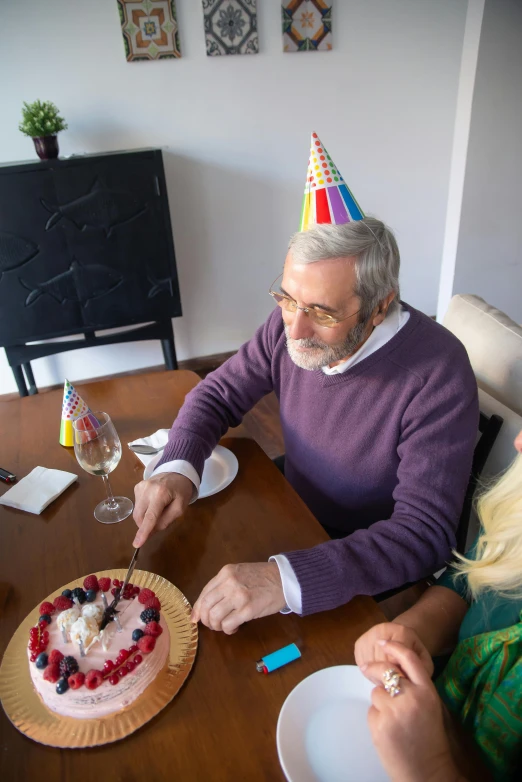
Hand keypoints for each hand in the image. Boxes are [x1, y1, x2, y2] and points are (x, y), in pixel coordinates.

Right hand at [132, 473, 193, 546]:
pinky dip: (144, 509)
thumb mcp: (180, 508)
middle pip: (140, 517)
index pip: (150, 517)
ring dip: (145, 517)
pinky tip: (153, 503)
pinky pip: (137, 505)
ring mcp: (140, 487)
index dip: (143, 532)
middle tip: (159, 521)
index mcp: (160, 494)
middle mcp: (147, 489)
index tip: (137, 544)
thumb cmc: (181, 491)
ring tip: (158, 509)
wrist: (177, 472)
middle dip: (146, 525)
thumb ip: (166, 521)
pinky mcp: (137, 487)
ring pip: (137, 512)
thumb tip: (151, 531)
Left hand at [191, 562, 286, 633]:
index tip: (196, 618)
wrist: (284, 579)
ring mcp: (239, 596)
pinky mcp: (248, 609)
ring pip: (215, 617)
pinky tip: (235, 627)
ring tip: (225, 626)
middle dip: (206, 620)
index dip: (197, 609)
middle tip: (213, 625)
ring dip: (217, 626)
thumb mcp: (239, 574)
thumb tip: (203, 607)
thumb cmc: (262, 578)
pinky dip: (228, 629)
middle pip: (206, 607)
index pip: (204, 594)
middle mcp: (229, 583)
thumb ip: (222, 586)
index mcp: (226, 573)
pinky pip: (228, 624)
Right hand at [355, 622, 433, 677]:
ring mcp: (368, 634)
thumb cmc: (413, 653)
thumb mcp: (423, 661)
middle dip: (386, 677)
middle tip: (393, 685)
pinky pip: (360, 663)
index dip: (398, 675)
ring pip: (368, 664)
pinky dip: (368, 673)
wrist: (402, 637)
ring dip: (376, 676)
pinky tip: (378, 673)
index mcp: (402, 631)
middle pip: (380, 661)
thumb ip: (420, 669)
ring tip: (386, 679)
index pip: (395, 659)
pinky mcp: (359, 642)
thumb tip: (404, 678)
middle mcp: (382, 628)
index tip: (402, 682)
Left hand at [365, 641, 460, 781]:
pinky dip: (377, 718)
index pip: (410, 660)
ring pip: (376, 693)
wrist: (428, 774)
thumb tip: (393, 669)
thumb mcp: (431, 708)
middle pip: (385, 671)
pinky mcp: (379, 725)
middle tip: (366, 668)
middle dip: (373, 668)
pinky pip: (371, 712)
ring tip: (394, 720)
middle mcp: (411, 698)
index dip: (395, 647)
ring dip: (380, 701)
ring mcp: (394, 711)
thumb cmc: (430, 740)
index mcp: (428, 693)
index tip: (383, 642)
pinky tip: (389, 731)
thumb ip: (416, 688)